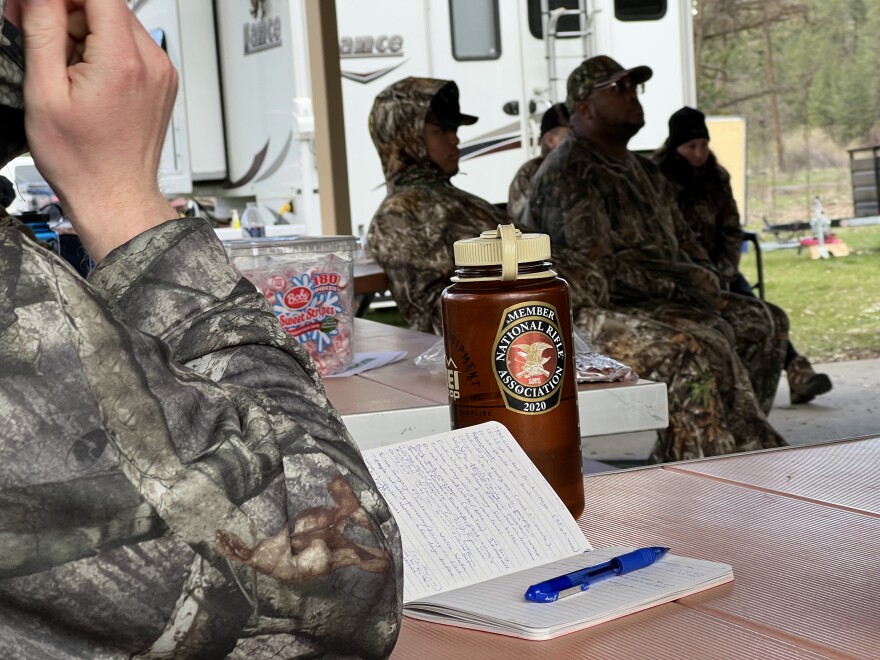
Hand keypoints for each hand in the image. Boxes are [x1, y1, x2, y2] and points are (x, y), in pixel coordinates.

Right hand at [21, 0, 178, 261]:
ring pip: (117, 24)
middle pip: (106, 5)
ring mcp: (161, 73)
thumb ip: (43, 31)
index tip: (37, 10)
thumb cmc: (83, 161)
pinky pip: (130, 48)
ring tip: (61, 68)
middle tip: (34, 35)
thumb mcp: (44, 92)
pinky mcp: (161, 83)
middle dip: (66, 12)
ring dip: (83, 32)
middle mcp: (152, 62)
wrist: (116, 197)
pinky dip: (103, 51)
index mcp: (124, 60)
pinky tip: (84, 78)